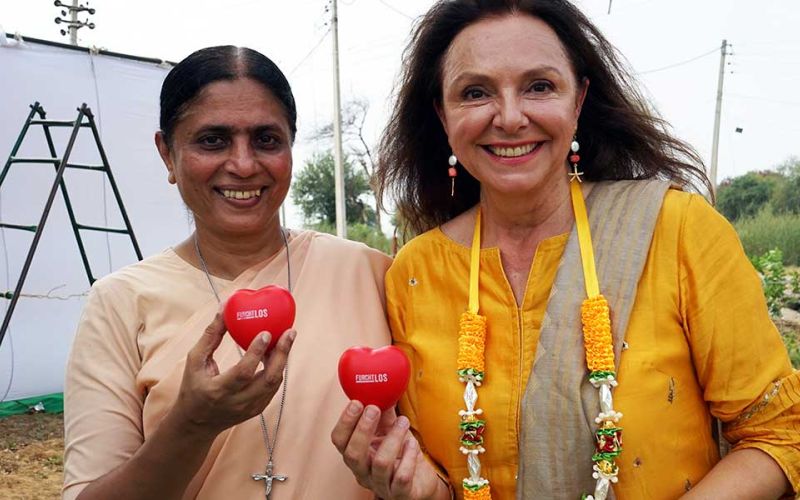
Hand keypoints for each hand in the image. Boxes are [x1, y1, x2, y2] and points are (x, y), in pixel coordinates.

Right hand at [172, 311, 295, 435]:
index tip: (266, 332)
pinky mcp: (258, 409)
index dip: (256, 353)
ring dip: (283, 359)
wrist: (196, 423)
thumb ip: (210, 336)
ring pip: (275, 383)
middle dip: (282, 354)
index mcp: (218, 391)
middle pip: (268, 380)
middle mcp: (237, 402)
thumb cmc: (193, 386)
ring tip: (286, 337)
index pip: (243, 373)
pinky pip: (273, 387)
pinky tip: (279, 352)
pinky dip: (278, 368)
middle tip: (290, 332)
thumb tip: (225, 308)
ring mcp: (250, 408)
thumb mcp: (194, 361)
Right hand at [331, 401, 447, 499]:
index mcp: (357, 454)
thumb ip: (383, 412)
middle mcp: (363, 472)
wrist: (420, 481)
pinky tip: (413, 444)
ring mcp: (381, 485)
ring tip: (404, 422)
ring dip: (393, 438)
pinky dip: (409, 457)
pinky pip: (402, 477)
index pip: (339, 441)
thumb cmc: (401, 454)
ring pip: (380, 464)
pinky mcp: (400, 494)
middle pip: (353, 455)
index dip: (345, 422)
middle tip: (374, 408)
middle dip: (363, 429)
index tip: (356, 402)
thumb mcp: (389, 430)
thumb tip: (380, 385)